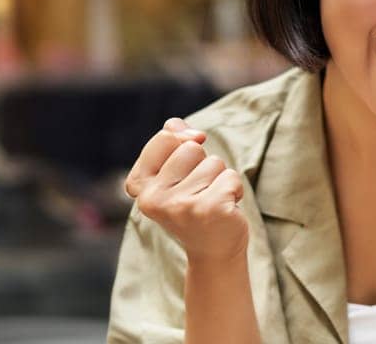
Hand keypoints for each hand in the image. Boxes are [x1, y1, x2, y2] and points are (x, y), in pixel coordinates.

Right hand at [124, 117, 248, 261]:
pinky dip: (235, 190)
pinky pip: (231, 178)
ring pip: (214, 163)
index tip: (187, 165)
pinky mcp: (208, 209)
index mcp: (140, 187)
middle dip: (204, 165)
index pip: (165, 138)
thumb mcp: (178, 174)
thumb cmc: (196, 205)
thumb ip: (172, 143)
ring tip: (212, 201)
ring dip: (220, 179)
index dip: (183, 142)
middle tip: (201, 192)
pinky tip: (225, 210)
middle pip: (191, 148)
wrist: (214, 251)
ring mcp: (180, 205)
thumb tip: (175, 123)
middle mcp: (154, 198)